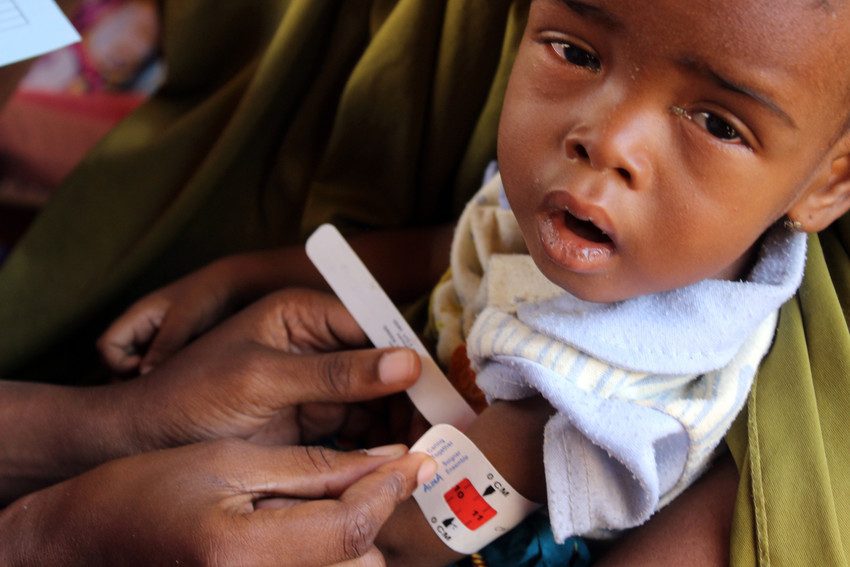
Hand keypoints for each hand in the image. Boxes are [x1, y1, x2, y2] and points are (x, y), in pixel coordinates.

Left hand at [0, 290, 421, 502]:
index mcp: (305, 314)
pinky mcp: (316, 418)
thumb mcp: (265, 379)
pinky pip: (362, 429)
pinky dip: (383, 445)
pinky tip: (402, 463)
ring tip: (430, 453)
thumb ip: (336, 373)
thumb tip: (408, 363)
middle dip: (414, 398)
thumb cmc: (194, 394)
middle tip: (442, 434)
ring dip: (404, 424)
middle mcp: (320, 343)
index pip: (376, 329)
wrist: (149, 440)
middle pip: (385, 367)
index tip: (442, 396)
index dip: (412, 361)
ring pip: (380, 401)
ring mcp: (320, 383)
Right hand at [0, 440, 436, 565]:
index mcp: (238, 553)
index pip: (349, 531)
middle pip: (360, 565)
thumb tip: (387, 459)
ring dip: (355, 544)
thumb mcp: (230, 461)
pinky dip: (329, 560)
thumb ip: (313, 468)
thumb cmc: (143, 490)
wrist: (83, 542)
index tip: (414, 459)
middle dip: (372, 518)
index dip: (388, 490)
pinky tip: (307, 534)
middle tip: (373, 476)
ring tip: (330, 506)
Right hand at [97, 261, 236, 374]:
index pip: (107, 346)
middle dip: (131, 378)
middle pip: (118, 363)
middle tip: (158, 388)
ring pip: (140, 369)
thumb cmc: (207, 294)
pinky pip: (161, 370)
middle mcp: (143, 331)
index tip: (144, 369)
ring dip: (150, 381)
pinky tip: (184, 384)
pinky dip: (166, 379)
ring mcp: (158, 342)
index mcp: (137, 317)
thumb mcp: (185, 318)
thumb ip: (166, 345)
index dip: (117, 363)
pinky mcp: (175, 351)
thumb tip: (143, 374)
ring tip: (173, 388)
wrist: (234, 287)